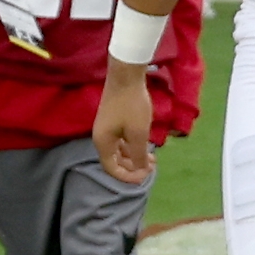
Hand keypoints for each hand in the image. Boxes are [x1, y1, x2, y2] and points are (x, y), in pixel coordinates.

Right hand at [93, 70, 155, 185]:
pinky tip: (146, 145)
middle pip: (115, 160)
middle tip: (153, 167)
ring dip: (135, 156)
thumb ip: (138, 154)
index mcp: (103, 143)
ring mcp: (106, 128)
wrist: (126, 77)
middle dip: (134, 167)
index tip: (145, 177)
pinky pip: (121, 140)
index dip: (128, 176)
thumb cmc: (131, 106)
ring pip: (120, 150)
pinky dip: (133, 146)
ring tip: (153, 159)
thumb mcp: (139, 133)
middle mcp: (101, 137)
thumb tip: (140, 169)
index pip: (111, 168)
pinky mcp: (113, 120)